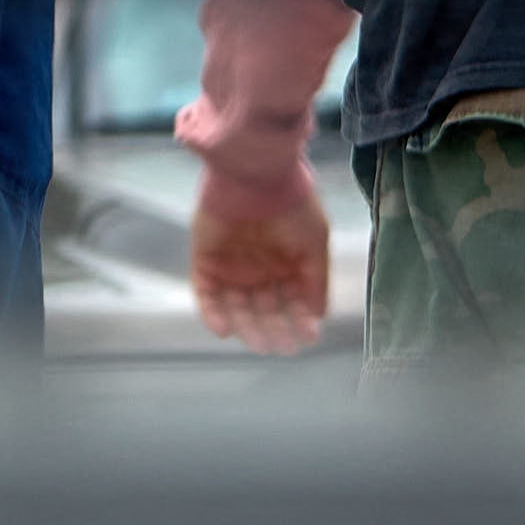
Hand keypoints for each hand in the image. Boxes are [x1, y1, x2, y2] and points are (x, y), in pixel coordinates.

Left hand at [191, 179, 331, 354]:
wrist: (254, 176)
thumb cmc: (292, 206)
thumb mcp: (315, 242)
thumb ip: (316, 280)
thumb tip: (319, 314)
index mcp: (286, 263)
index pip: (291, 300)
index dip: (299, 321)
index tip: (307, 338)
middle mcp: (258, 268)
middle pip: (264, 309)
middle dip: (274, 329)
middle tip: (281, 348)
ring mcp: (230, 266)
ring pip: (237, 307)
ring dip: (247, 327)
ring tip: (260, 344)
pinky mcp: (205, 261)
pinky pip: (206, 294)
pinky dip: (213, 313)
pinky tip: (225, 329)